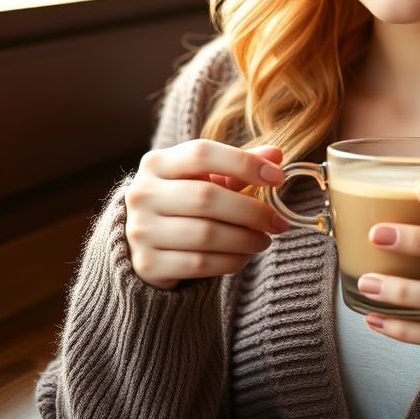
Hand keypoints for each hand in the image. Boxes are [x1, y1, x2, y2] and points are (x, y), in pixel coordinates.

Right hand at [125, 140, 288, 289]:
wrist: (141, 246)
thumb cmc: (182, 204)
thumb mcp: (205, 179)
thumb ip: (238, 165)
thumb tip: (276, 154)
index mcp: (156, 163)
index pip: (202, 154)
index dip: (244, 163)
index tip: (278, 178)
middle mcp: (142, 194)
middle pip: (206, 197)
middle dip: (252, 211)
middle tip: (278, 221)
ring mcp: (141, 230)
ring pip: (206, 234)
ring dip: (245, 239)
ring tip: (263, 240)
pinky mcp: (148, 264)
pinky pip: (200, 264)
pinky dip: (231, 260)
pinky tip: (244, 256)